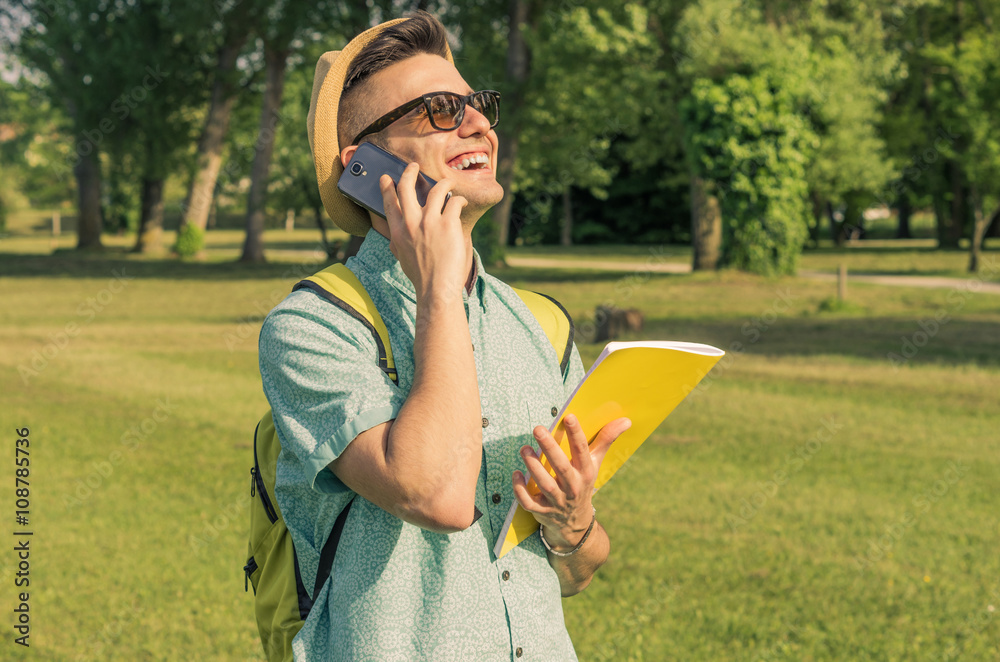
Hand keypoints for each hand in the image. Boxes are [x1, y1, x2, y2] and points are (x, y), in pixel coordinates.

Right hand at [379, 163, 467, 296]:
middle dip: (409, 172)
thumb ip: (399, 239)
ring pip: (436, 190)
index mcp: (398, 232)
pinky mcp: (448, 224)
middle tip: (414, 167)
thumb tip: (397, 228)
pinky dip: (459, 200)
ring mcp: (430, 222)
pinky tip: (461, 202)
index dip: (386, 188)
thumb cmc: (422, 276)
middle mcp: (411, 223)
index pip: (389, 203)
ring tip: (448, 182)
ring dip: (444, 183)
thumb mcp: (402, 256)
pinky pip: (454, 201)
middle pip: (406, 187)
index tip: (386, 178)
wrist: (437, 289)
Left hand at [512, 414, 631, 548]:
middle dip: (550, 448)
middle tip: (538, 429)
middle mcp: (573, 487)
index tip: (569, 416)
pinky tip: (516, 474)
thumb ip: (606, 439)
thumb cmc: (583, 483)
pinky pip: (529, 502)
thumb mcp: (595, 463)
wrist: (576, 523)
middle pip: (561, 467)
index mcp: (586, 472)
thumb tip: (625, 420)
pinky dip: (520, 490)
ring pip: (544, 484)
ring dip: (533, 466)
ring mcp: (557, 500)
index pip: (582, 450)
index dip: (576, 433)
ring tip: (524, 448)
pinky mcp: (542, 511)